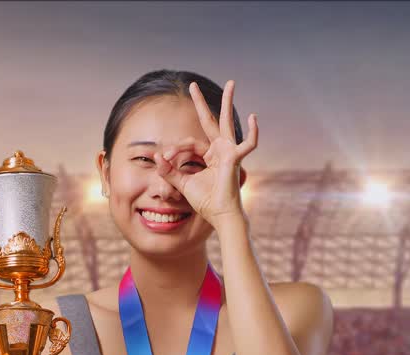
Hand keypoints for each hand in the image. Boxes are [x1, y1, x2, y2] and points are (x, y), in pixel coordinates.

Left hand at [152, 80, 258, 226]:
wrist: (218, 215)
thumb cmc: (205, 201)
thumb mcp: (182, 184)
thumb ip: (170, 171)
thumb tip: (156, 158)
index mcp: (209, 154)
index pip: (189, 142)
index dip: (175, 149)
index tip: (164, 158)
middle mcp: (219, 149)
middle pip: (210, 120)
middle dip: (202, 102)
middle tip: (193, 85)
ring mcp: (228, 151)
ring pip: (226, 122)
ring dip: (228, 102)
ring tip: (230, 84)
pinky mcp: (235, 158)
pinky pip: (248, 144)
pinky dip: (253, 133)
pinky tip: (253, 118)